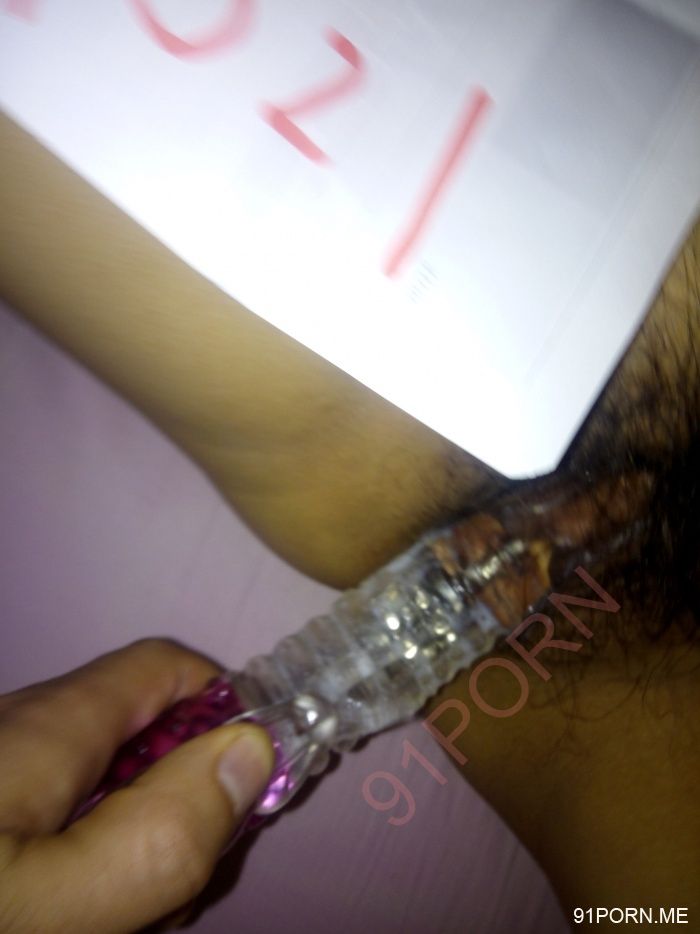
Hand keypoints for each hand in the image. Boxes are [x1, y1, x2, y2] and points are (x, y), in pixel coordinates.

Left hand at [0, 640, 273, 932]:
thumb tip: (254, 749)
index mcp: (48, 723)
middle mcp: (21, 725)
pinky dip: (91, 854)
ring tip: (135, 913)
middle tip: (182, 889)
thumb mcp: (60, 898)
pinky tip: (85, 905)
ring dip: (141, 839)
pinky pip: (62, 808)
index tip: (252, 789)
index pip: (168, 666)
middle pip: (143, 732)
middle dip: (186, 799)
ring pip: (106, 781)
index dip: (227, 711)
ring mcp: (5, 766)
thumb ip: (161, 831)